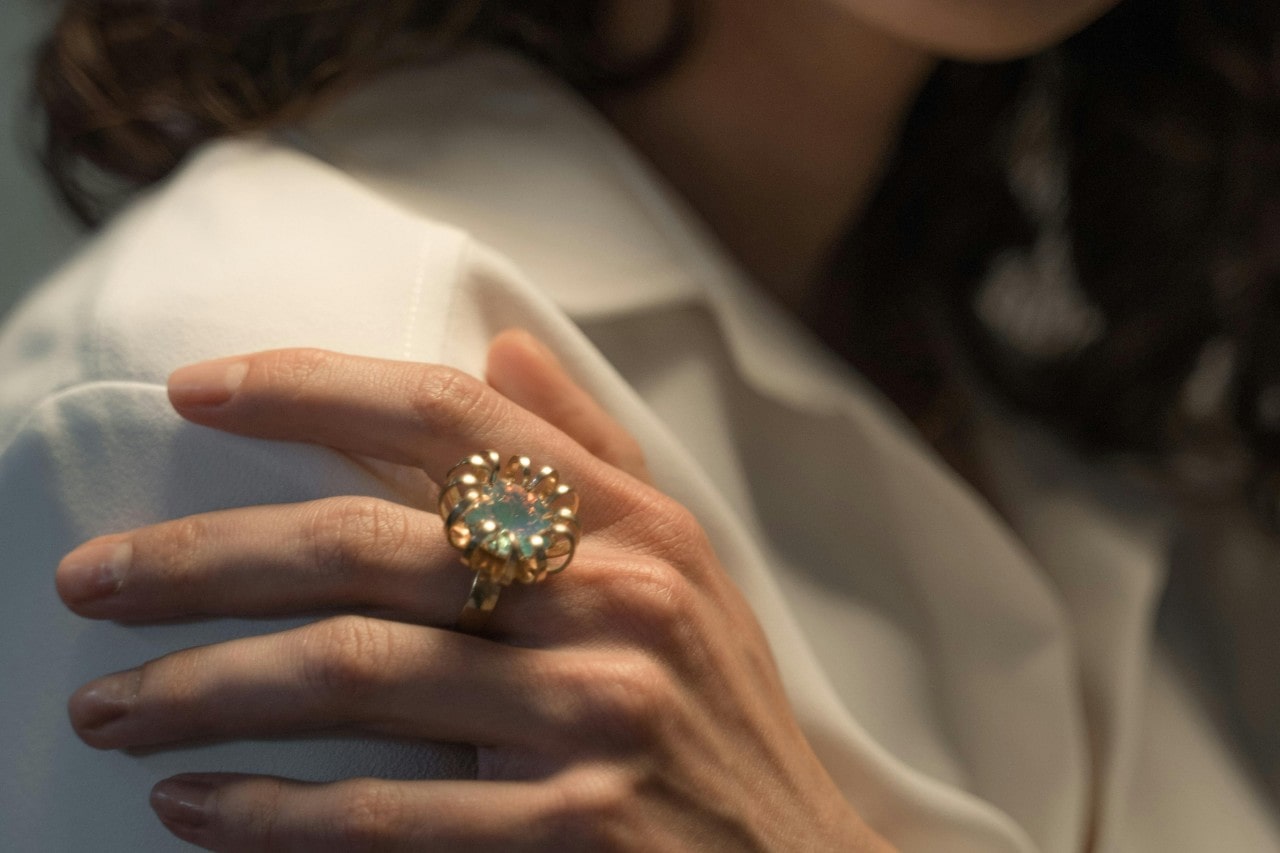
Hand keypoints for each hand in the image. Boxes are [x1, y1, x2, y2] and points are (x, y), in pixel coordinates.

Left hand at [56, 331, 890, 851]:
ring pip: (355, 671)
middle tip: (92, 579)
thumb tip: (501, 341)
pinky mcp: (575, 832)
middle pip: (368, 544)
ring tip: (109, 706)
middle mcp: (618, 600)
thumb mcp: (683, 565)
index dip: (312, 388)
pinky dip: (270, 810)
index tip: (195, 391)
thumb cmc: (721, 713)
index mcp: (636, 524)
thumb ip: (592, 451)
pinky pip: (385, 814)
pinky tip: (191, 805)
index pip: (451, 416)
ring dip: (206, 688)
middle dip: (206, 558)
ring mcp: (598, 716)